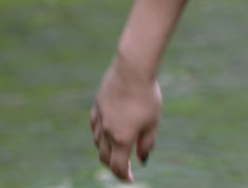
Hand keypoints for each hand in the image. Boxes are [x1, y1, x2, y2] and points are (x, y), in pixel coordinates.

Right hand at [90, 56, 161, 181]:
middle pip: (105, 157)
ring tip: (117, 149)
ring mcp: (99, 118)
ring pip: (98, 142)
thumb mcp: (152, 122)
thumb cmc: (147, 96)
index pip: (118, 166)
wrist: (132, 70)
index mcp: (121, 138)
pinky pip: (94, 126)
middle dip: (114, 165)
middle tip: (124, 166)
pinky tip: (107, 131)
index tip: (130, 178)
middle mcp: (106, 131)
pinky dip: (100, 134)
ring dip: (106, 150)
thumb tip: (141, 158)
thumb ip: (146, 143)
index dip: (123, 175)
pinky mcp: (96, 106)